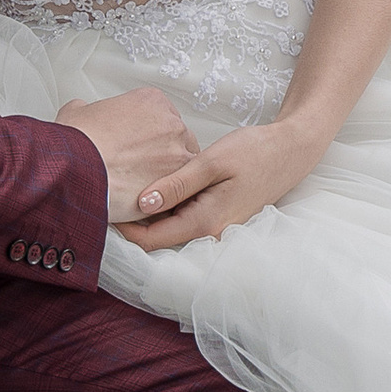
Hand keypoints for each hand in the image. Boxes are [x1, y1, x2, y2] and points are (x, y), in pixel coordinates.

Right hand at [57, 84, 199, 220]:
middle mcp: (170, 122)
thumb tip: (84, 112)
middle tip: (138, 169)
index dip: (148, 136)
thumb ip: (89, 109)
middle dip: (161, 154)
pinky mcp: (180, 179)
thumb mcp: (76, 112)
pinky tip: (149, 201)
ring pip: (183, 165)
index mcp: (150, 101)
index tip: (136, 148)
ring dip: (167, 175)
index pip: (161, 117)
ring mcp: (179, 151)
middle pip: (176, 139)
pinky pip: (181, 189)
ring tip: (142, 188)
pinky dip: (169, 197)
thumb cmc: (78, 144)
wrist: (80, 169)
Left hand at [117, 116, 329, 251]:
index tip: (99, 203)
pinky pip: (183, 217)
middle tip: (104, 190)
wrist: (291, 151)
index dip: (122, 227)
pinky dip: (165, 206)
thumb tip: (142, 204)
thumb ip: (177, 184)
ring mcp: (215, 227)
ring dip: (147, 213)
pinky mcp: (217, 216)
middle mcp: (209, 233)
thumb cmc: (255, 152)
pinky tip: (154, 184)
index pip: (151, 240)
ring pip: (169, 227)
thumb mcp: (212, 162)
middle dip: (131, 219)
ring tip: (122, 184)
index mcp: (205, 223)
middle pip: (157, 237)